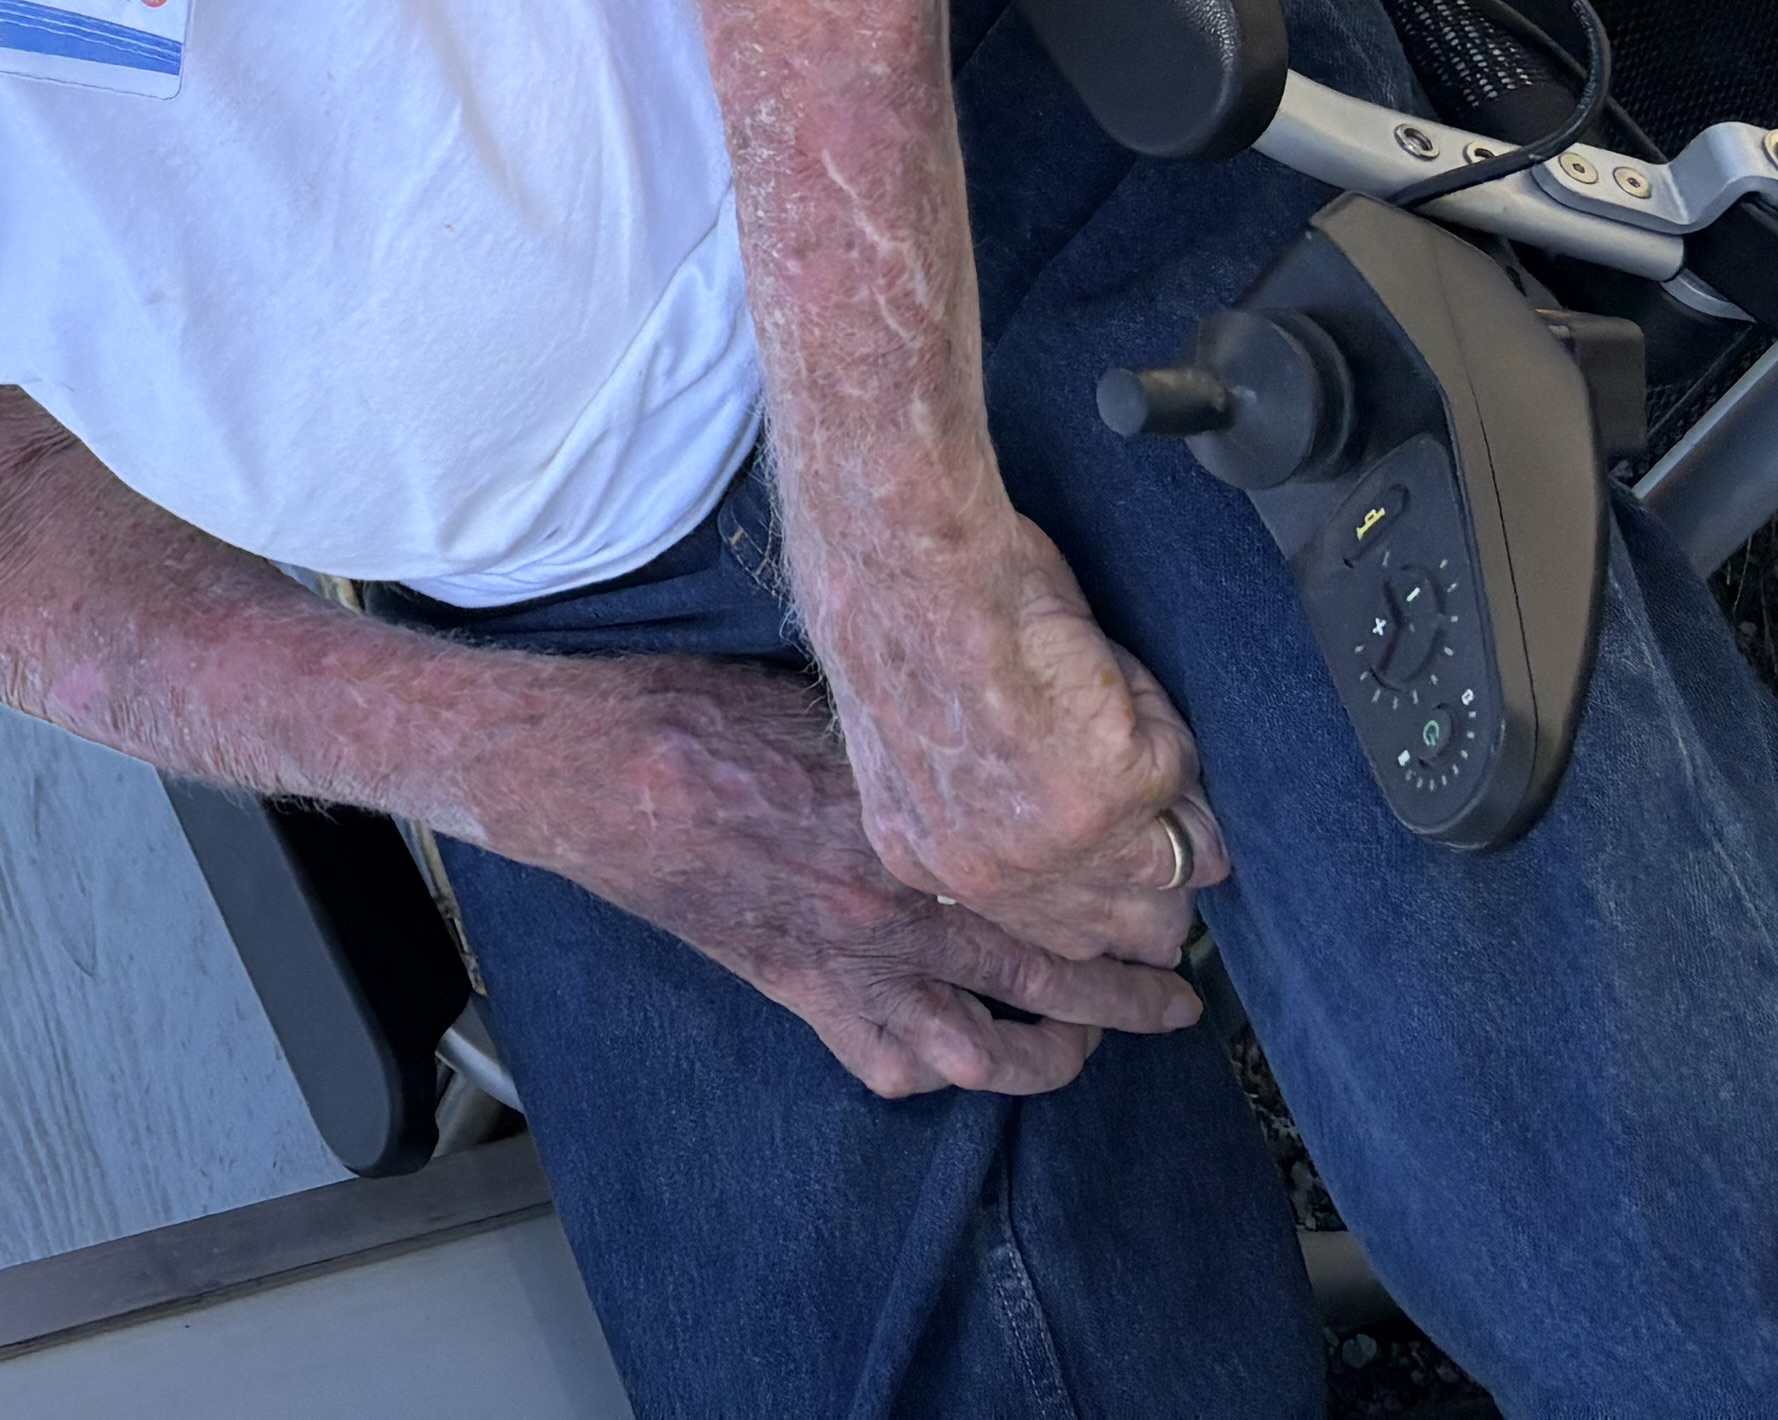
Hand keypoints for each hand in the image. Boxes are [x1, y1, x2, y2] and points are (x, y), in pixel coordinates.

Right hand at [500, 652, 1211, 1100]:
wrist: (600, 769)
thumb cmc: (706, 715)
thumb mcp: (837, 707)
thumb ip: (925, 753)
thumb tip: (1003, 757)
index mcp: (916, 829)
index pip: (1062, 887)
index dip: (1132, 901)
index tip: (1171, 892)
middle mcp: (895, 911)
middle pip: (1051, 978)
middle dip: (1131, 993)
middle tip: (1177, 992)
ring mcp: (847, 965)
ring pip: (985, 1050)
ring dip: (1054, 1055)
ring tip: (1089, 1043)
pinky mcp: (798, 991)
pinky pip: (889, 1063)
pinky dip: (937, 1069)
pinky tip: (961, 1054)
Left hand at [810, 505, 1222, 968]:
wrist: (908, 568)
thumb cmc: (901, 618)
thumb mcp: (924, 747)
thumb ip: (990, 807)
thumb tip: (1068, 811)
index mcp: (931, 862)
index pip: (1052, 928)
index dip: (1106, 893)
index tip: (1135, 864)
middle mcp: (996, 877)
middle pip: (1134, 927)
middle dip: (1168, 873)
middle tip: (1175, 813)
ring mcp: (1065, 844)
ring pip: (1186, 862)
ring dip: (1180, 795)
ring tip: (1130, 722)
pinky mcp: (1122, 791)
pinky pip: (1181, 762)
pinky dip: (1154, 707)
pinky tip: (1095, 662)